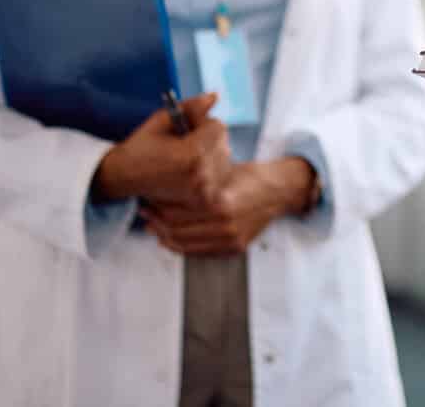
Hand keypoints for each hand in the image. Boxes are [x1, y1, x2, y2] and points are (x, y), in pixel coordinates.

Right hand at [91, 93, 230, 207]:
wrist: (122, 178)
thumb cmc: (141, 146)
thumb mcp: (161, 121)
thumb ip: (190, 107)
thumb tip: (215, 96)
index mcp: (193, 153)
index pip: (217, 127)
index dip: (201, 123)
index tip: (185, 128)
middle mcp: (202, 175)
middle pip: (223, 144)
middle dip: (207, 139)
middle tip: (183, 144)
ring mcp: (203, 192)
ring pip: (223, 161)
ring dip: (210, 155)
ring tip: (184, 159)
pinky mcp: (202, 202)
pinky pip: (218, 177)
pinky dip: (209, 171)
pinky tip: (189, 172)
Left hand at [142, 158, 314, 255]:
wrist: (279, 191)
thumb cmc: (249, 176)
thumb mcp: (221, 172)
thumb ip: (195, 185)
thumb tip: (163, 188)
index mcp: (219, 203)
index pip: (174, 212)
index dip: (156, 206)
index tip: (147, 198)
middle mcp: (224, 225)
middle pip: (175, 231)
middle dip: (155, 222)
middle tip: (145, 212)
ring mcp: (230, 240)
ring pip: (184, 245)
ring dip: (164, 236)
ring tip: (153, 225)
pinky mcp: (234, 248)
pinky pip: (199, 253)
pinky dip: (181, 247)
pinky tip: (171, 237)